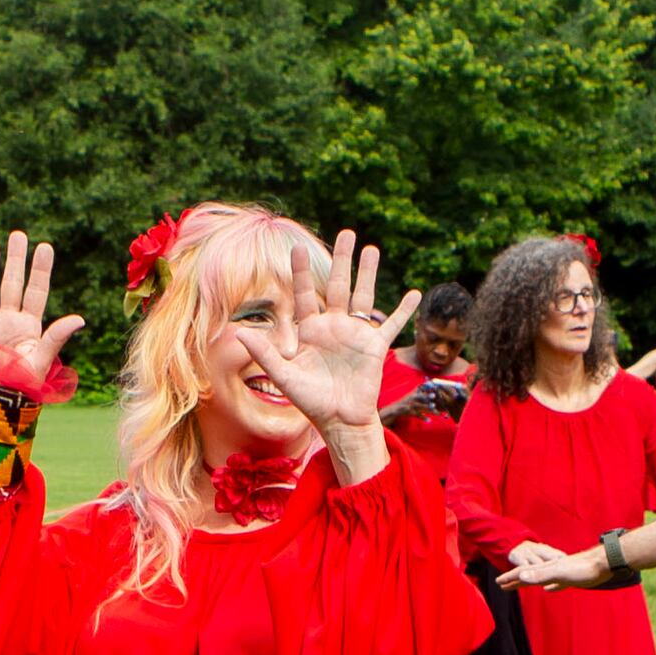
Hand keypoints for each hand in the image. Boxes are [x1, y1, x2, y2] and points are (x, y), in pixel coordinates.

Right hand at [0, 233, 84, 390]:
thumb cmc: (22, 387)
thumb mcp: (41, 360)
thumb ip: (56, 338)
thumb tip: (80, 318)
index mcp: (29, 327)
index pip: (36, 291)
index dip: (41, 269)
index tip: (44, 246)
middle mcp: (9, 322)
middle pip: (13, 284)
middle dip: (15, 260)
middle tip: (18, 235)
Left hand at [232, 227, 417, 437]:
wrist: (339, 420)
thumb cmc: (310, 400)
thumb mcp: (284, 376)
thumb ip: (265, 353)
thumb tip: (239, 332)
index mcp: (310, 330)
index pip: (304, 294)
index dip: (301, 272)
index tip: (298, 249)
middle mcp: (333, 326)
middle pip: (337, 286)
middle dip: (342, 260)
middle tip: (346, 234)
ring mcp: (355, 334)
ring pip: (363, 297)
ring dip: (368, 274)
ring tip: (371, 249)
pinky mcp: (374, 346)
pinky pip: (391, 325)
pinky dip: (404, 311)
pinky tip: (415, 294)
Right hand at [504, 539, 596, 591]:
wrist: (603, 563)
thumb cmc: (582, 569)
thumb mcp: (558, 573)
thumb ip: (539, 574)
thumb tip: (520, 575)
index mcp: (546, 568)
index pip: (523, 572)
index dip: (510, 577)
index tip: (498, 582)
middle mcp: (551, 570)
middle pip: (529, 575)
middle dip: (515, 580)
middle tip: (502, 585)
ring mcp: (561, 574)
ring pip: (540, 580)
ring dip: (528, 583)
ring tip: (521, 585)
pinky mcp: (571, 579)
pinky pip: (555, 584)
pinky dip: (549, 587)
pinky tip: (548, 590)